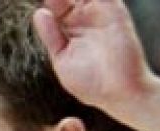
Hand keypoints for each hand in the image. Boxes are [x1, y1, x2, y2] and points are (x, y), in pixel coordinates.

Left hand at [31, 0, 153, 113]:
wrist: (120, 92)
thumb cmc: (92, 85)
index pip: (54, 6)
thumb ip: (51, 36)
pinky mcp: (114, 10)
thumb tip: (39, 13)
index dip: (49, 3)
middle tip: (52, 0)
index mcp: (68, 30)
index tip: (44, 4)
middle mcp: (84, 18)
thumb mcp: (62, 60)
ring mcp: (99, 12)